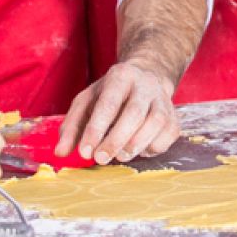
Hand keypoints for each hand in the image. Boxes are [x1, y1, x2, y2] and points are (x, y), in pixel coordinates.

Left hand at [55, 60, 179, 164]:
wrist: (146, 78)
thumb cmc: (110, 94)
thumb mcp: (86, 102)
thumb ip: (72, 127)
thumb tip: (61, 153)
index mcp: (120, 76)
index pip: (108, 103)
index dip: (96, 129)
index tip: (84, 152)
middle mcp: (145, 85)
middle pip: (134, 113)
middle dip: (116, 140)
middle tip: (100, 159)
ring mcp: (163, 100)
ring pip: (156, 123)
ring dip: (135, 145)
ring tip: (119, 156)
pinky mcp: (174, 117)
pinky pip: (168, 135)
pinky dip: (153, 147)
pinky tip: (138, 149)